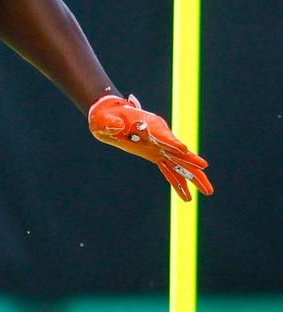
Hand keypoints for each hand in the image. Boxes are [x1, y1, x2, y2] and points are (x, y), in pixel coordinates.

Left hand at [88, 94, 213, 201]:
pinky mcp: (154, 155)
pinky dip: (178, 182)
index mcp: (148, 126)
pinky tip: (187, 196)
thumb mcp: (103, 119)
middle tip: (204, 168)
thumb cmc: (105, 117)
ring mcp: (158, 147)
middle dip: (191, 161)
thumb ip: (111, 123)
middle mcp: (158, 137)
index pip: (163, 136)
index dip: (172, 143)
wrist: (108, 114)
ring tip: (208, 191)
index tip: (183, 150)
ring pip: (179, 164)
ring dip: (192, 176)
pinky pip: (169, 170)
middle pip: (178, 151)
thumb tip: (117, 126)